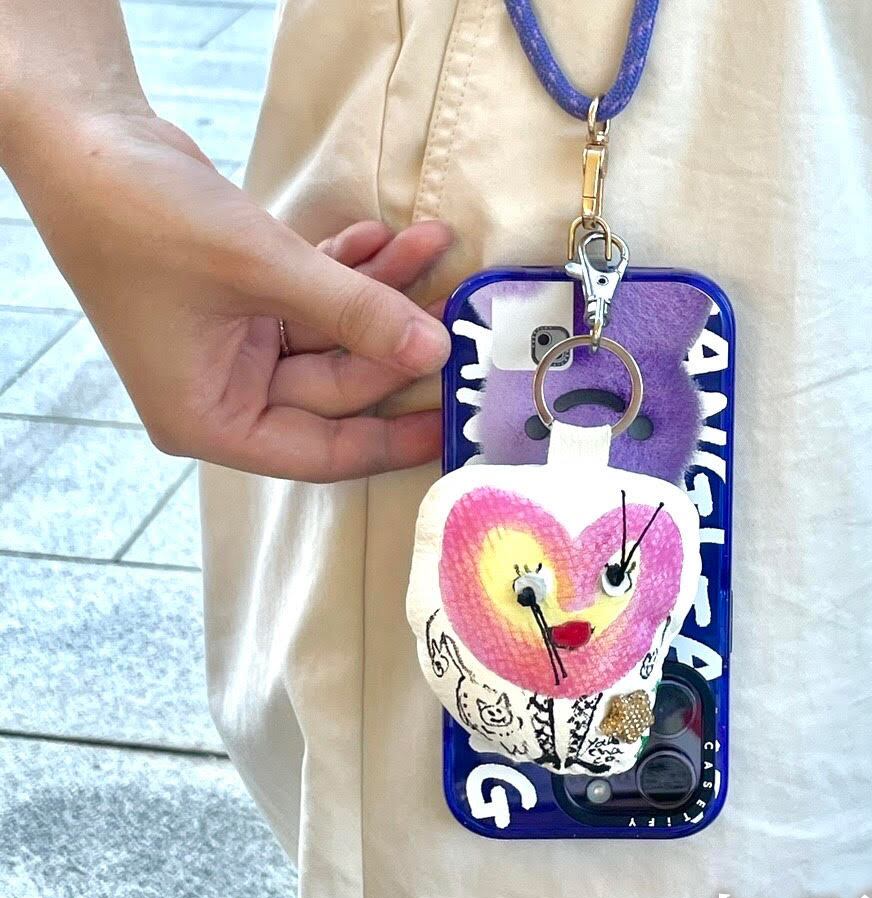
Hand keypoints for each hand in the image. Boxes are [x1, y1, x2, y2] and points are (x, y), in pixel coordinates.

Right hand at [4, 110, 452, 480]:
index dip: (392, 439)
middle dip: (397, 338)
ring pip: (334, 336)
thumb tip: (432, 352)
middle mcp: (225, 394)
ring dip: (382, 292)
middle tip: (456, 304)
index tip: (451, 424)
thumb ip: (355, 315)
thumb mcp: (263, 270)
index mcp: (212, 420)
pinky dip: (349, 271)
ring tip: (433, 245)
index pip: (322, 453)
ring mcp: (235, 347)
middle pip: (338, 387)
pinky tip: (385, 238)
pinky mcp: (245, 302)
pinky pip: (315, 300)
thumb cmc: (143, 215)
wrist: (80, 135)